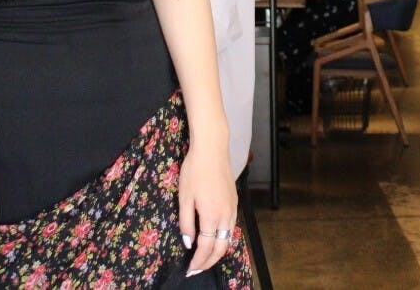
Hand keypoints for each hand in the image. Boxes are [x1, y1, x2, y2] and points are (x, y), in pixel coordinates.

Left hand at [177, 141, 237, 277]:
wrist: (212, 149)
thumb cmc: (194, 171)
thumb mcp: (184, 197)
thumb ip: (186, 223)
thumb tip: (189, 243)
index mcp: (211, 216)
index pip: (206, 248)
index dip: (198, 262)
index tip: (190, 270)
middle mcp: (225, 215)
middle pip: (221, 248)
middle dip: (209, 262)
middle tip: (197, 270)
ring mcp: (232, 208)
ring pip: (228, 238)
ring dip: (217, 252)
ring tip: (205, 259)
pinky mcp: (235, 201)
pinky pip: (231, 227)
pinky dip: (223, 239)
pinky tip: (215, 238)